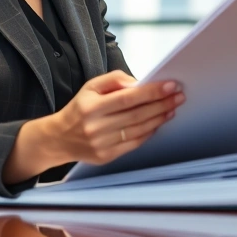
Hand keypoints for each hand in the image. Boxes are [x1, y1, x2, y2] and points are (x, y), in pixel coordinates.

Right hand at [43, 70, 184, 164]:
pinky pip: (133, 144)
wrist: (58, 139)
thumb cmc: (79, 109)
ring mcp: (101, 143)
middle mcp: (96, 126)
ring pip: (138, 130)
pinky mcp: (105, 157)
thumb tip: (137, 83)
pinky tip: (158, 123)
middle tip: (178, 96)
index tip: (170, 85)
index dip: (152, 92)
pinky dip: (148, 133)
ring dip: (158, 118)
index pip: (128, 98)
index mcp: (91, 106)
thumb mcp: (90, 87)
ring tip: (172, 108)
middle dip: (161, 104)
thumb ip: (113, 80)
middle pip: (136, 114)